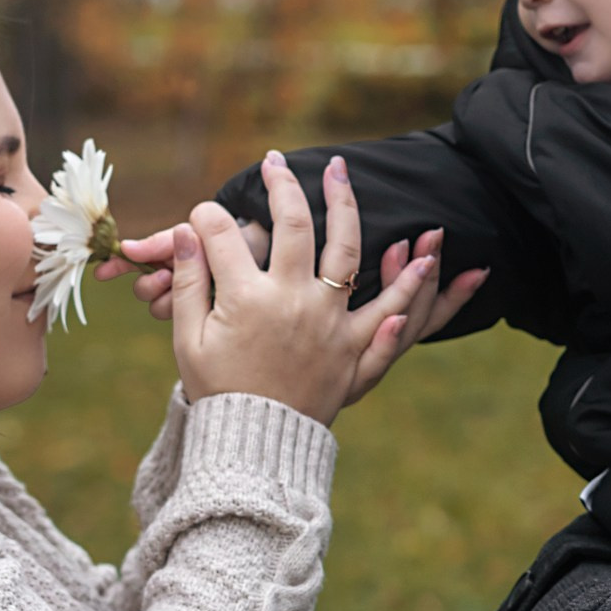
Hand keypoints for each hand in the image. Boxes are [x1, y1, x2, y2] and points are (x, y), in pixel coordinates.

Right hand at [120, 188, 487, 375]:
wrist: (255, 449)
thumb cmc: (217, 393)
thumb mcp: (189, 340)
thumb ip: (188, 282)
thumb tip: (188, 231)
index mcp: (246, 300)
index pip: (223, 237)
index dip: (207, 219)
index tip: (203, 213)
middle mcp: (294, 303)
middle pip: (295, 227)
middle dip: (284, 187)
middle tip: (278, 161)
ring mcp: (330, 325)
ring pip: (347, 255)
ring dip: (348, 210)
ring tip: (343, 175)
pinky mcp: (355, 351)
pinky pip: (388, 319)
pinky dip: (407, 292)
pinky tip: (422, 259)